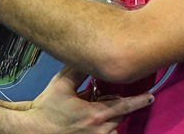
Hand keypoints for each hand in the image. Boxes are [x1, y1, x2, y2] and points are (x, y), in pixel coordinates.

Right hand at [22, 66, 153, 133]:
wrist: (33, 130)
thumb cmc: (46, 109)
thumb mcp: (61, 84)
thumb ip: (78, 70)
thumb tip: (88, 56)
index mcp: (95, 114)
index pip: (124, 105)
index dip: (139, 100)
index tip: (150, 96)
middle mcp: (98, 130)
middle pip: (120, 116)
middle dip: (119, 106)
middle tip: (108, 97)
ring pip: (114, 129)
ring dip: (112, 119)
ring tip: (99, 111)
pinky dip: (106, 130)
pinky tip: (96, 123)